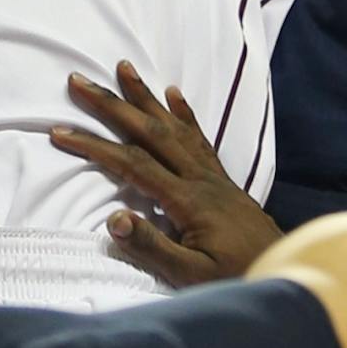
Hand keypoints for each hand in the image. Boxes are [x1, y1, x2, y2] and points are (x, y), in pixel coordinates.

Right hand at [53, 62, 285, 286]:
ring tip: (124, 68)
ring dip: (145, 97)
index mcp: (187, 200)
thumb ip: (152, 248)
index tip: (61, 132)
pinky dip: (184, 113)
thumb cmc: (235, 279)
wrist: (285, 275)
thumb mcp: (190, 276)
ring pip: (173, 127)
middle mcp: (200, 179)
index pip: (133, 164)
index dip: (95, 146)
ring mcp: (213, 176)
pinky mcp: (223, 181)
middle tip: (80, 81)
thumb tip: (113, 218)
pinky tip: (173, 94)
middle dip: (113, 105)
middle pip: (150, 132)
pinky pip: (200, 137)